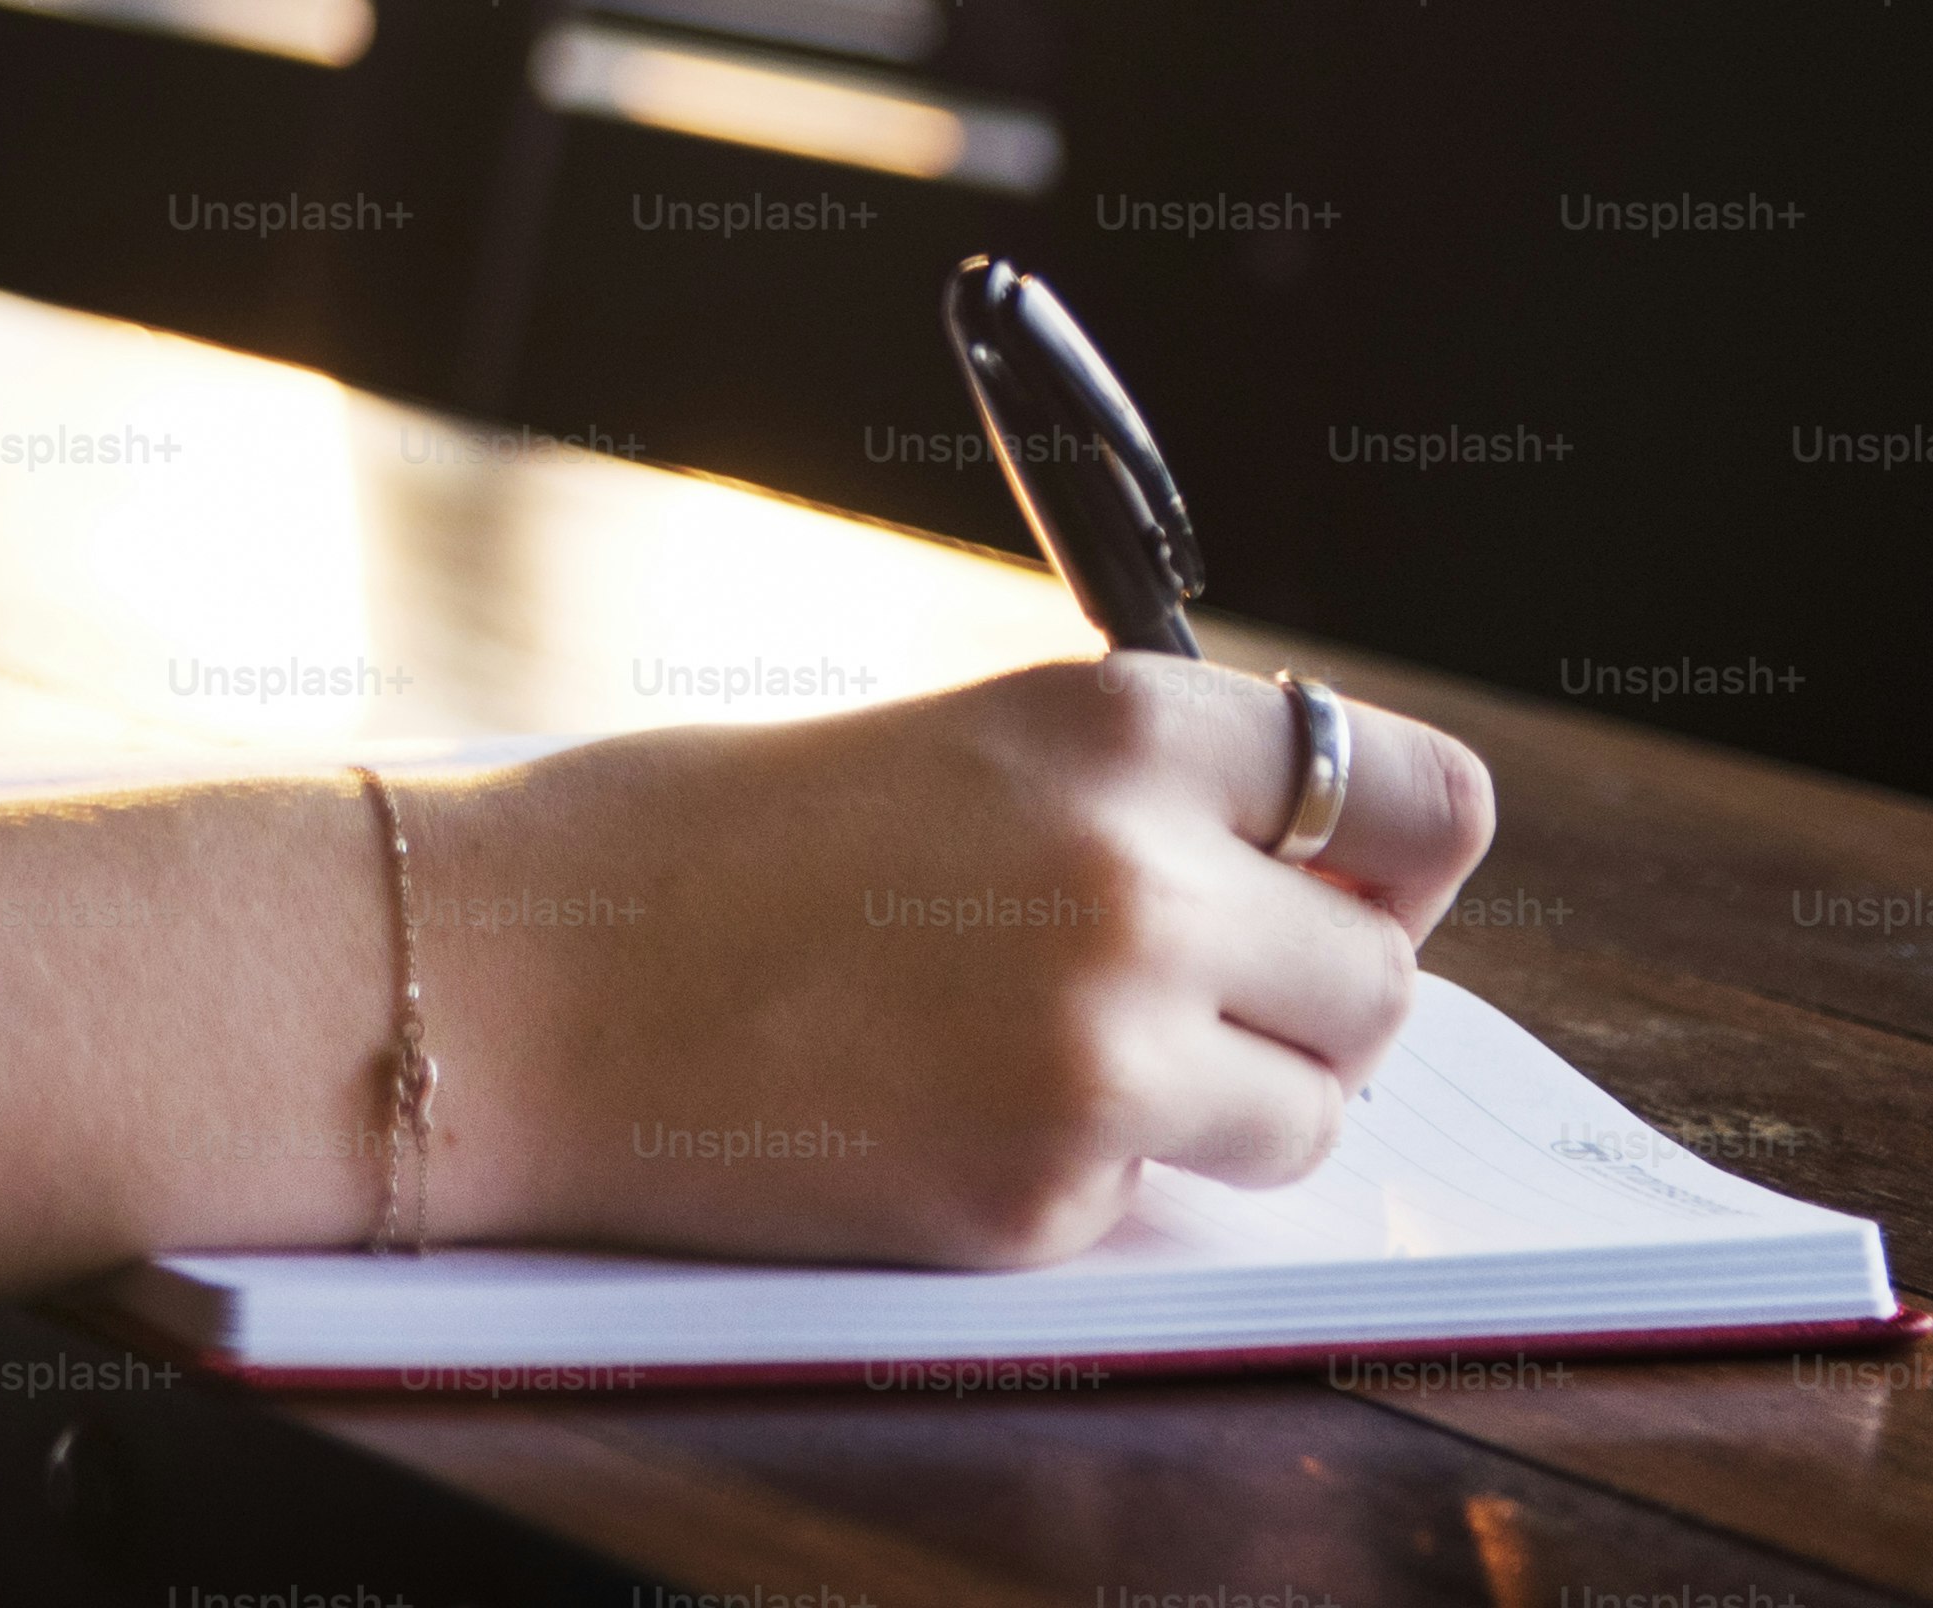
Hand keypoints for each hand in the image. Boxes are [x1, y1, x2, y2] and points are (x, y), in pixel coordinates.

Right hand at [417, 659, 1496, 1267]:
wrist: (519, 977)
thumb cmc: (709, 843)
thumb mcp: (968, 742)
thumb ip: (1148, 798)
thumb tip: (1323, 883)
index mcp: (1130, 725)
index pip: (1414, 795)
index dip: (1395, 856)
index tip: (1360, 886)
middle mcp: (1149, 880)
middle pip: (1381, 983)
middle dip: (1302, 1002)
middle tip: (1185, 997)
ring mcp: (1102, 1052)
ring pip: (1301, 1116)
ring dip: (1216, 1105)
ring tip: (1045, 1054)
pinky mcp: (1038, 1196)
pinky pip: (1148, 1206)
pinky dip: (1073, 1178)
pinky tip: (934, 1112)